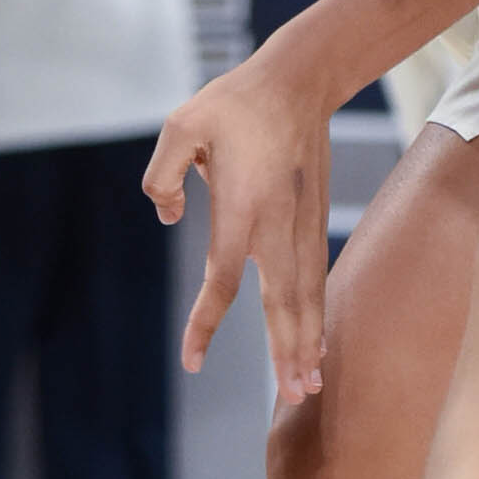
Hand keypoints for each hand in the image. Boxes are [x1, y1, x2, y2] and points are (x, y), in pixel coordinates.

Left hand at [145, 45, 341, 395]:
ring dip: (308, 341)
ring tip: (309, 385)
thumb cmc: (233, 103)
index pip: (222, 279)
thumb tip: (168, 217)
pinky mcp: (315, 219)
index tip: (191, 360)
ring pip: (307, 294)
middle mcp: (278, 224)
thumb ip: (161, 175)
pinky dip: (317, 314)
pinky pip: (316, 277)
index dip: (206, 323)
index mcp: (242, 206)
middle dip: (287, 352)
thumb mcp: (179, 125)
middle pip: (283, 302)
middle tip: (293, 396)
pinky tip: (316, 340)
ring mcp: (303, 223)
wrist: (298, 82)